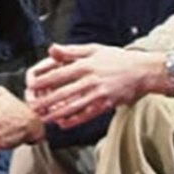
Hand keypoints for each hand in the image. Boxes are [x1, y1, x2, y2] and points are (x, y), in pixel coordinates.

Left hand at [25, 43, 153, 125]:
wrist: (142, 71)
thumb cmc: (116, 58)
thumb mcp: (93, 49)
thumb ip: (71, 51)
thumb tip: (51, 49)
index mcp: (85, 65)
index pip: (59, 74)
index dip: (44, 81)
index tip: (31, 86)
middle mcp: (91, 80)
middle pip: (63, 93)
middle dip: (46, 102)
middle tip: (32, 107)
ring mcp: (99, 94)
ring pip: (74, 106)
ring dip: (57, 114)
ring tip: (44, 119)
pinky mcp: (106, 104)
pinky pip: (88, 114)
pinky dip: (75, 120)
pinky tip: (63, 124)